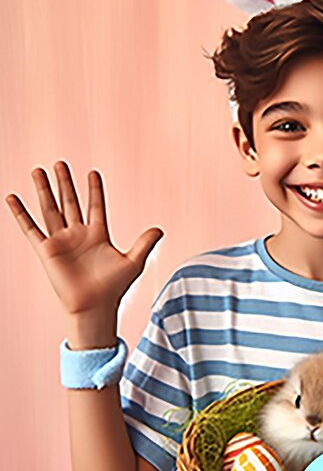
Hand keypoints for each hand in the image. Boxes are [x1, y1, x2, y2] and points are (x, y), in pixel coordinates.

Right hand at [5, 160, 163, 315]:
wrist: (95, 307)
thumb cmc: (114, 288)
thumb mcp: (133, 262)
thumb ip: (144, 243)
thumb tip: (160, 229)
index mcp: (98, 235)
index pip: (96, 206)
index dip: (94, 190)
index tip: (92, 172)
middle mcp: (78, 235)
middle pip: (70, 202)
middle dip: (65, 183)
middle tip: (60, 163)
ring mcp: (61, 242)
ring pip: (51, 210)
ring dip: (44, 190)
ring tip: (38, 170)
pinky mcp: (46, 251)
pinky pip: (31, 229)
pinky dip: (21, 214)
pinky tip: (12, 198)